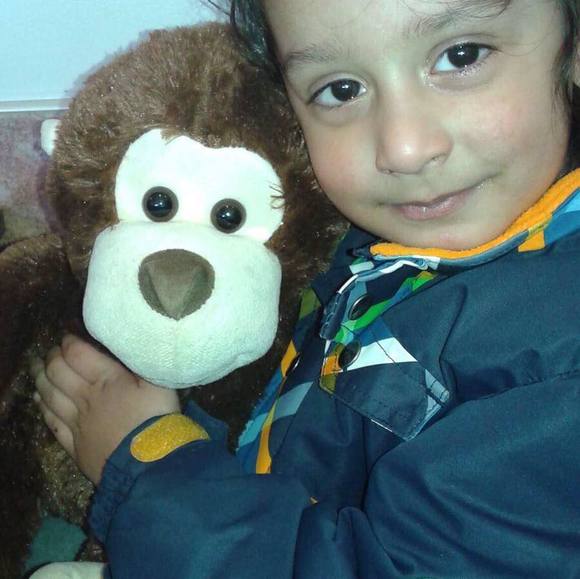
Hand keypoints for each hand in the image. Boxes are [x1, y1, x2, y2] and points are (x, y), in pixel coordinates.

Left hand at [31, 334, 179, 484]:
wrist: (150, 461)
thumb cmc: (158, 417)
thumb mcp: (158, 381)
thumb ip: (142, 361)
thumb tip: (133, 342)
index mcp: (106, 378)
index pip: (77, 354)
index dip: (69, 342)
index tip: (67, 337)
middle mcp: (85, 397)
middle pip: (58, 373)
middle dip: (52, 358)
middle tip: (53, 351)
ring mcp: (77, 422)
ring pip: (50, 396)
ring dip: (41, 380)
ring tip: (39, 370)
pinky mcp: (75, 445)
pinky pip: (52, 423)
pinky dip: (44, 409)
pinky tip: (41, 402)